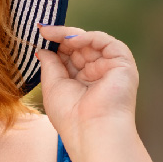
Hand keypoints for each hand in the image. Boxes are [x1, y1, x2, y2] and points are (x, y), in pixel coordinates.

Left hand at [34, 24, 138, 153]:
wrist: (92, 131)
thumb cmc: (70, 116)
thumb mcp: (53, 86)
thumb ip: (50, 64)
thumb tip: (43, 48)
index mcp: (82, 81)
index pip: (69, 56)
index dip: (55, 44)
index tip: (38, 34)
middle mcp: (97, 74)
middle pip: (79, 47)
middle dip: (60, 37)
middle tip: (42, 30)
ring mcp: (111, 68)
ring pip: (91, 42)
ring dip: (70, 35)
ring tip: (52, 34)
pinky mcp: (123, 65)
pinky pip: (106, 42)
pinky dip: (89, 37)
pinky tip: (71, 40)